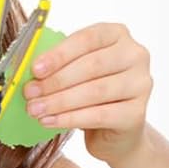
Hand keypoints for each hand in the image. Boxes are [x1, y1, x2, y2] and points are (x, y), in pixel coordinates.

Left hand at [21, 22, 152, 167]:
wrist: (113, 132)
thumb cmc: (89, 96)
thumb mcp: (74, 74)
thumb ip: (58, 67)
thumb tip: (28, 74)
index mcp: (117, 35)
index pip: (88, 39)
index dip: (60, 54)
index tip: (35, 69)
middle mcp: (135, 55)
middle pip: (92, 65)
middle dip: (55, 81)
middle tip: (29, 93)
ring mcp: (140, 83)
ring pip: (95, 91)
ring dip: (59, 101)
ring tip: (35, 109)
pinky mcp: (137, 112)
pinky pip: (99, 115)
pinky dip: (69, 118)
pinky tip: (49, 121)